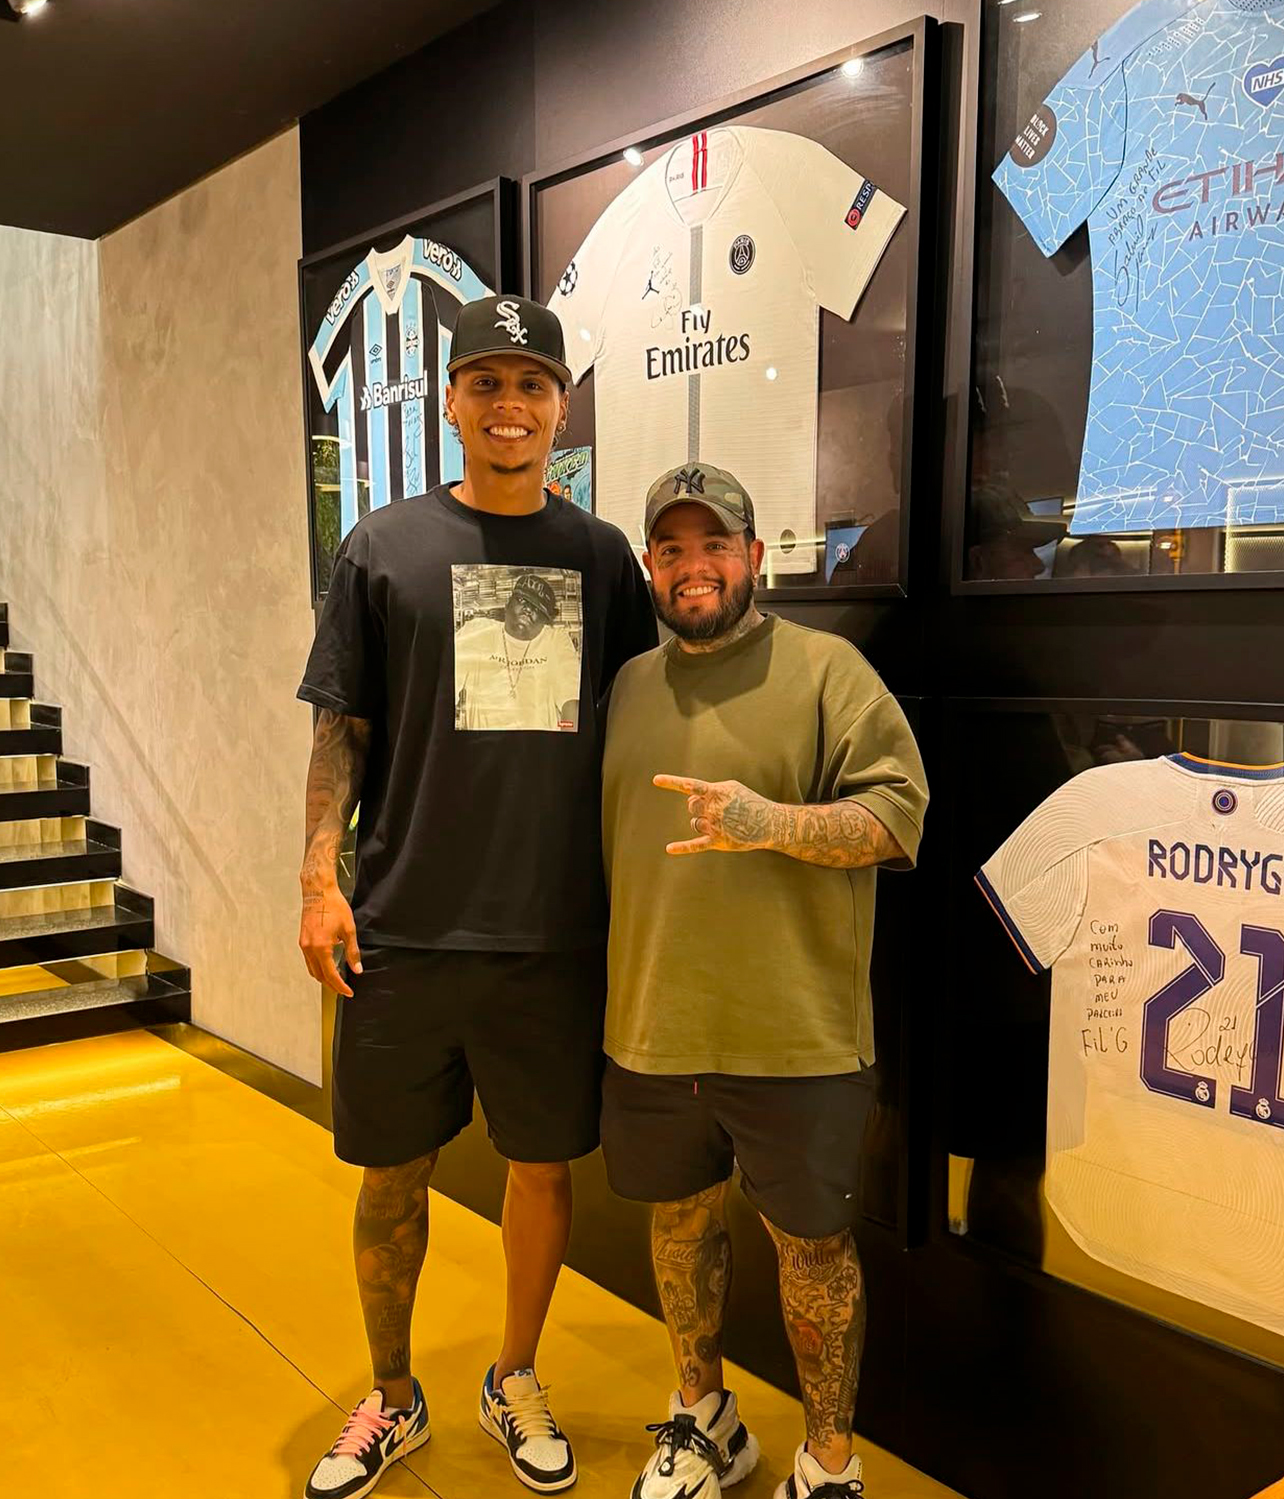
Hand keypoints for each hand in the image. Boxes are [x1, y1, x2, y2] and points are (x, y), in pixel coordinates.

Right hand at [299, 884, 361, 996]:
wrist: (318, 892)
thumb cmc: (334, 907)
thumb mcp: (349, 930)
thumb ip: (352, 952)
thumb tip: (357, 969)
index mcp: (321, 948)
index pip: (330, 975)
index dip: (340, 986)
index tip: (348, 992)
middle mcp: (309, 949)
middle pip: (319, 976)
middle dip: (331, 985)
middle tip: (343, 989)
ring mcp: (304, 945)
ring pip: (312, 969)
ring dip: (323, 977)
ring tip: (336, 980)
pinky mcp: (302, 940)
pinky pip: (309, 960)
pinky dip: (317, 967)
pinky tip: (327, 965)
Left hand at [653, 774, 778, 856]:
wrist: (770, 822)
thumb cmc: (749, 802)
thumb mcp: (731, 789)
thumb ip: (709, 791)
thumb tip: (690, 800)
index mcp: (717, 792)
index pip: (690, 785)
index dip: (672, 782)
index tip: (655, 780)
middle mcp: (715, 808)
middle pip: (691, 807)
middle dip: (699, 808)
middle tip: (717, 811)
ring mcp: (716, 826)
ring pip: (695, 823)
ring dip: (703, 824)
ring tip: (723, 824)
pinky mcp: (719, 841)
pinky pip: (696, 844)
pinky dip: (682, 847)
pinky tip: (669, 849)